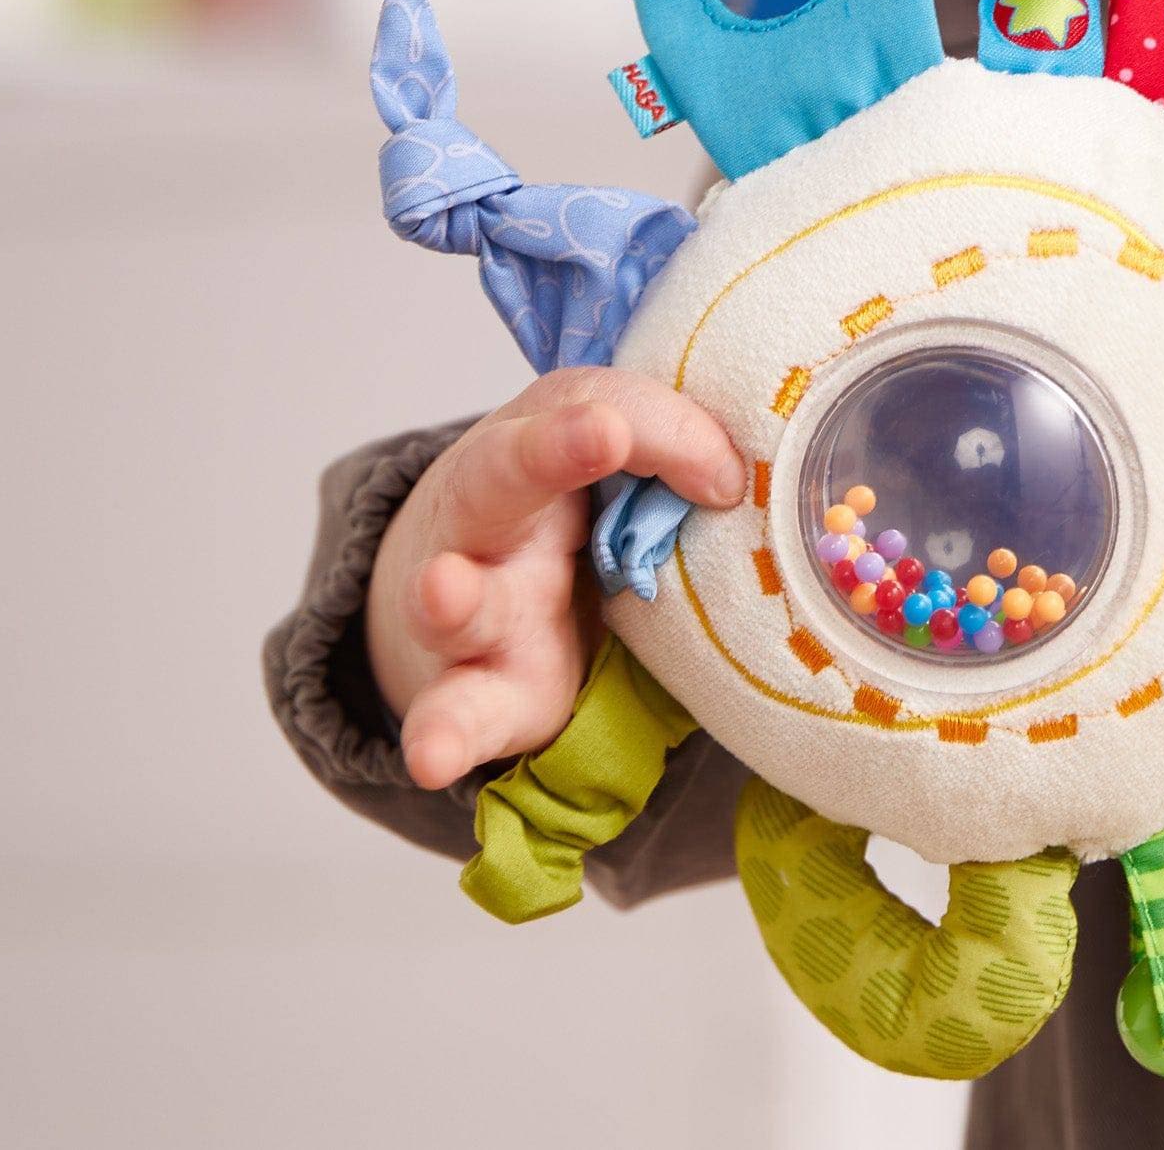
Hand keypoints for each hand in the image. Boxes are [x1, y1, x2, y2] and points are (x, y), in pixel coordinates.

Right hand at [367, 369, 747, 788]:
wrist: (457, 598)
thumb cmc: (557, 516)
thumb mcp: (609, 475)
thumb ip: (670, 459)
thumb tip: (732, 485)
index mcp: (534, 448)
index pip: (596, 406)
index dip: (664, 427)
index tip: (726, 473)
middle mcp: (494, 521)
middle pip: (504, 473)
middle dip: (551, 450)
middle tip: (604, 430)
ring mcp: (475, 611)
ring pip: (456, 601)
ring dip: (453, 597)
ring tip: (446, 589)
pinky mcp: (477, 695)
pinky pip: (454, 713)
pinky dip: (442, 734)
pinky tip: (431, 756)